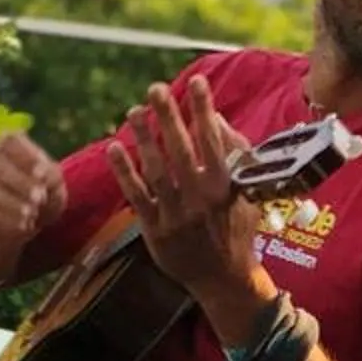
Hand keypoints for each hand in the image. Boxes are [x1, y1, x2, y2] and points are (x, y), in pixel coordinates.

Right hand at [0, 132, 65, 248]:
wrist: (15, 217)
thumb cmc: (39, 191)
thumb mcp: (53, 183)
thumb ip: (52, 176)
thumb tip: (43, 174)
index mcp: (8, 144)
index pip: (11, 140)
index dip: (26, 155)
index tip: (42, 173)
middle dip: (19, 182)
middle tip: (39, 198)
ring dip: (11, 203)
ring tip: (32, 215)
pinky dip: (4, 219)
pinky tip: (22, 225)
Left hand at [104, 81, 272, 342]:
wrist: (223, 278)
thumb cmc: (235, 228)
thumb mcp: (246, 192)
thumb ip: (235, 156)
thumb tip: (216, 118)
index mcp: (226, 187)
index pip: (213, 141)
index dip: (203, 110)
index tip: (196, 82)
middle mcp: (201, 199)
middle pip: (182, 151)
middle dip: (169, 118)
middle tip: (156, 88)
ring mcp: (176, 215)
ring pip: (157, 171)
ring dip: (145, 139)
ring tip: (134, 111)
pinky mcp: (155, 229)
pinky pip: (138, 196)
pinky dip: (125, 173)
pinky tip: (115, 148)